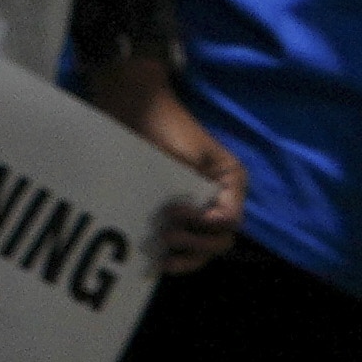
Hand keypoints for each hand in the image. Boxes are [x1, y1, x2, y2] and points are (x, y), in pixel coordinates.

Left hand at [108, 69, 240, 267]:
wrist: (131, 101)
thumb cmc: (160, 122)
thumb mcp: (184, 154)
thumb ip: (193, 188)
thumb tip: (186, 225)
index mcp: (230, 182)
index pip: (230, 220)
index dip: (204, 225)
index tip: (172, 212)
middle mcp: (221, 197)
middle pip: (221, 238)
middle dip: (197, 245)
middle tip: (165, 237)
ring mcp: (200, 204)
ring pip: (205, 244)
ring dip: (188, 254)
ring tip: (162, 256)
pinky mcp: (178, 207)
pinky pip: (186, 237)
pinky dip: (177, 251)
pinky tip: (157, 260)